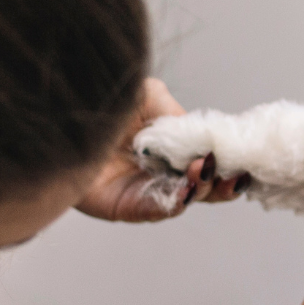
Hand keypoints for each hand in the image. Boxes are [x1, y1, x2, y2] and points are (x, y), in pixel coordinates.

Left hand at [77, 78, 246, 221]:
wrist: (57, 117)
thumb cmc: (98, 103)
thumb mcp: (147, 95)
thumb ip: (176, 113)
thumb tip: (202, 136)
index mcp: (173, 146)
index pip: (210, 159)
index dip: (230, 162)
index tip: (246, 158)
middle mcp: (163, 171)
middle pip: (206, 186)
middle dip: (225, 182)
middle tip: (234, 174)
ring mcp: (146, 190)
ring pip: (186, 199)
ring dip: (202, 189)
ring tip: (204, 172)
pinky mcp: (125, 206)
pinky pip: (156, 209)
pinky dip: (175, 202)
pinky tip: (186, 190)